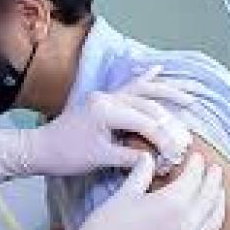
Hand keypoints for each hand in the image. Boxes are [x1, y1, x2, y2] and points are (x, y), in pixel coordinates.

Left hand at [16, 68, 192, 176]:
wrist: (39, 149)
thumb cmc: (66, 155)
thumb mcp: (99, 159)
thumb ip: (130, 157)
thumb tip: (158, 160)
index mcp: (106, 109)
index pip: (146, 122)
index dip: (164, 138)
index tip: (177, 153)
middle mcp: (107, 98)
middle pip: (148, 106)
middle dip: (170, 122)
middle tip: (187, 138)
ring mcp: (104, 97)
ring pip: (142, 92)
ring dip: (166, 94)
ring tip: (190, 96)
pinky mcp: (102, 100)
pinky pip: (128, 87)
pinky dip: (144, 79)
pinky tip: (158, 69)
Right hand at [53, 152, 225, 229]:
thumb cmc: (106, 229)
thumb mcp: (123, 195)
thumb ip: (141, 174)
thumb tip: (149, 158)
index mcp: (172, 202)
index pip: (193, 178)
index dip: (196, 165)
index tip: (196, 156)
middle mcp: (187, 222)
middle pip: (209, 196)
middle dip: (213, 179)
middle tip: (213, 168)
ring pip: (214, 218)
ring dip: (218, 200)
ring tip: (217, 189)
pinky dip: (212, 221)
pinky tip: (208, 216)